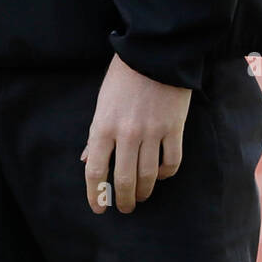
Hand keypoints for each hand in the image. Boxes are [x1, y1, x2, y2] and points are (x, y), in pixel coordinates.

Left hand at [82, 53, 191, 213]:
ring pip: (148, 176)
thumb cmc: (122, 77)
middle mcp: (127, 134)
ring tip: (141, 197)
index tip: (98, 208)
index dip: (95, 194)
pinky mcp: (174, 129)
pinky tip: (160, 175)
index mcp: (103, 126)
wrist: (153, 54)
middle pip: (123, 180)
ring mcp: (152, 133)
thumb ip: (96, 134)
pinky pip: (171, 163)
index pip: (95, 170)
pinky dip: (165, 174)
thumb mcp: (102, 103)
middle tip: (124, 208)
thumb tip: (87, 160)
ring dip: (143, 191)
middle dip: (123, 200)